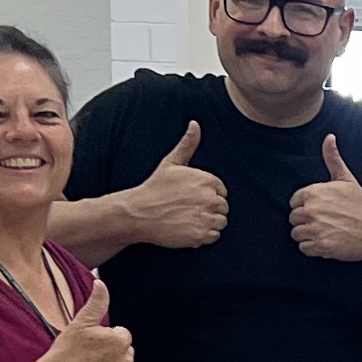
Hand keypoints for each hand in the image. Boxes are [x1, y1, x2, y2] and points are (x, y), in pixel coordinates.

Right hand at [40, 278, 134, 361]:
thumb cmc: (66, 351)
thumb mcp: (81, 322)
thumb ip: (97, 302)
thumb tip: (101, 284)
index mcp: (120, 340)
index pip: (121, 333)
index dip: (105, 336)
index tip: (91, 342)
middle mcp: (126, 360)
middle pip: (123, 350)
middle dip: (110, 350)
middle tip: (89, 354)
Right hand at [127, 119, 226, 249]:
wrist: (138, 212)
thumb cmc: (154, 188)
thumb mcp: (171, 163)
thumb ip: (188, 144)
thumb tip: (195, 124)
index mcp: (207, 180)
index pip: (221, 191)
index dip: (207, 195)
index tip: (191, 197)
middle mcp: (210, 199)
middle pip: (223, 207)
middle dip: (209, 209)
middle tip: (188, 209)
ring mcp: (206, 218)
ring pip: (220, 222)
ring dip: (208, 223)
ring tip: (188, 218)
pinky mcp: (201, 235)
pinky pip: (213, 237)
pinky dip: (203, 236)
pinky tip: (188, 228)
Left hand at [289, 132, 361, 263]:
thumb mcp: (346, 179)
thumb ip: (332, 158)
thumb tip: (329, 137)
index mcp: (313, 192)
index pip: (294, 202)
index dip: (307, 206)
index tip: (322, 210)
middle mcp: (311, 210)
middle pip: (293, 219)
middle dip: (307, 221)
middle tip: (326, 223)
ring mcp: (315, 228)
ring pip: (297, 234)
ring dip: (309, 235)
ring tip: (326, 232)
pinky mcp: (320, 245)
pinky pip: (304, 248)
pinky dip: (314, 248)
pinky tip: (327, 242)